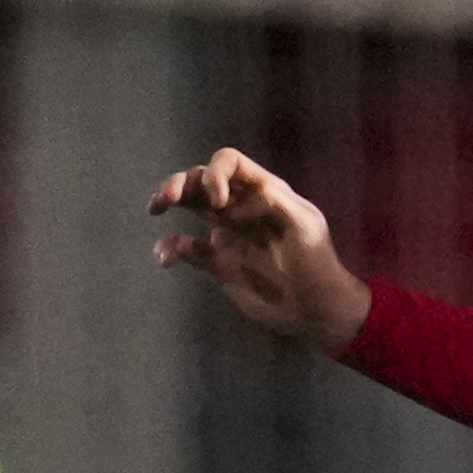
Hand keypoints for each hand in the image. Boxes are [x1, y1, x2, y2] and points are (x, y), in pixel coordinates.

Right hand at [151, 148, 371, 349]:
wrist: (315, 309)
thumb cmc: (317, 263)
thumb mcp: (305, 224)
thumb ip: (272, 202)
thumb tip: (232, 205)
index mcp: (262, 191)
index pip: (229, 162)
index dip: (216, 172)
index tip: (218, 202)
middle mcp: (241, 207)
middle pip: (201, 179)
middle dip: (181, 182)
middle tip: (167, 199)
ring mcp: (227, 234)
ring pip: (189, 205)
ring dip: (169, 200)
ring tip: (156, 208)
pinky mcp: (218, 263)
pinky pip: (186, 248)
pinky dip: (171, 248)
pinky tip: (165, 257)